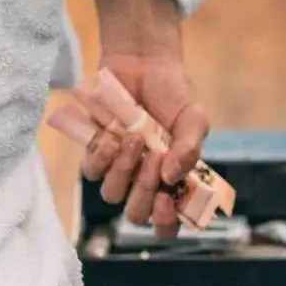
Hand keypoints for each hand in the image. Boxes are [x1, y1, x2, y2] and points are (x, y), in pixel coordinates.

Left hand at [80, 0, 208, 239]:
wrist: (144, 61)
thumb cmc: (174, 93)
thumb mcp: (194, 119)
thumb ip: (190, 149)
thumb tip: (172, 178)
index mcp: (173, 180)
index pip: (169, 222)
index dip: (166, 223)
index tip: (167, 201)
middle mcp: (145, 180)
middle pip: (136, 214)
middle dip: (143, 192)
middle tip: (154, 160)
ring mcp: (119, 167)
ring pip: (111, 194)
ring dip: (123, 170)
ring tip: (134, 138)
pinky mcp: (96, 151)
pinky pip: (91, 171)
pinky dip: (102, 156)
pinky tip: (112, 136)